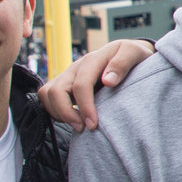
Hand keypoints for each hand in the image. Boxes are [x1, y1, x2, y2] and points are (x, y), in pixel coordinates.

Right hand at [39, 39, 155, 129]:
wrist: (130, 54)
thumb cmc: (134, 56)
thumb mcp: (135, 54)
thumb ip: (123, 64)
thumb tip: (108, 81)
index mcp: (93, 59)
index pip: (81, 84)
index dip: (84, 107)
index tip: (93, 124)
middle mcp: (76, 67)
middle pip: (56, 90)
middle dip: (66, 113)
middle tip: (83, 128)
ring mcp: (68, 75)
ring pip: (47, 93)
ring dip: (59, 112)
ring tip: (78, 125)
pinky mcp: (64, 84)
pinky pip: (47, 97)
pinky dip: (55, 111)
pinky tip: (74, 118)